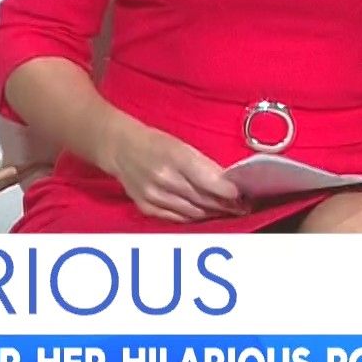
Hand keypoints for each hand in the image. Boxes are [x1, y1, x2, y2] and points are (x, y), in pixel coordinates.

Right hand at [97, 119, 245, 222]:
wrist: (119, 148)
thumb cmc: (153, 142)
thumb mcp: (180, 144)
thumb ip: (204, 164)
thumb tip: (228, 182)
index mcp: (175, 156)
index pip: (209, 180)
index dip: (228, 191)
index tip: (242, 194)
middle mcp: (164, 178)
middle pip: (203, 199)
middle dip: (225, 204)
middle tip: (241, 206)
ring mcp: (154, 195)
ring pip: (193, 212)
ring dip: (212, 212)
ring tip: (225, 210)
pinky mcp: (146, 206)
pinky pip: (177, 218)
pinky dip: (193, 217)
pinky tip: (203, 213)